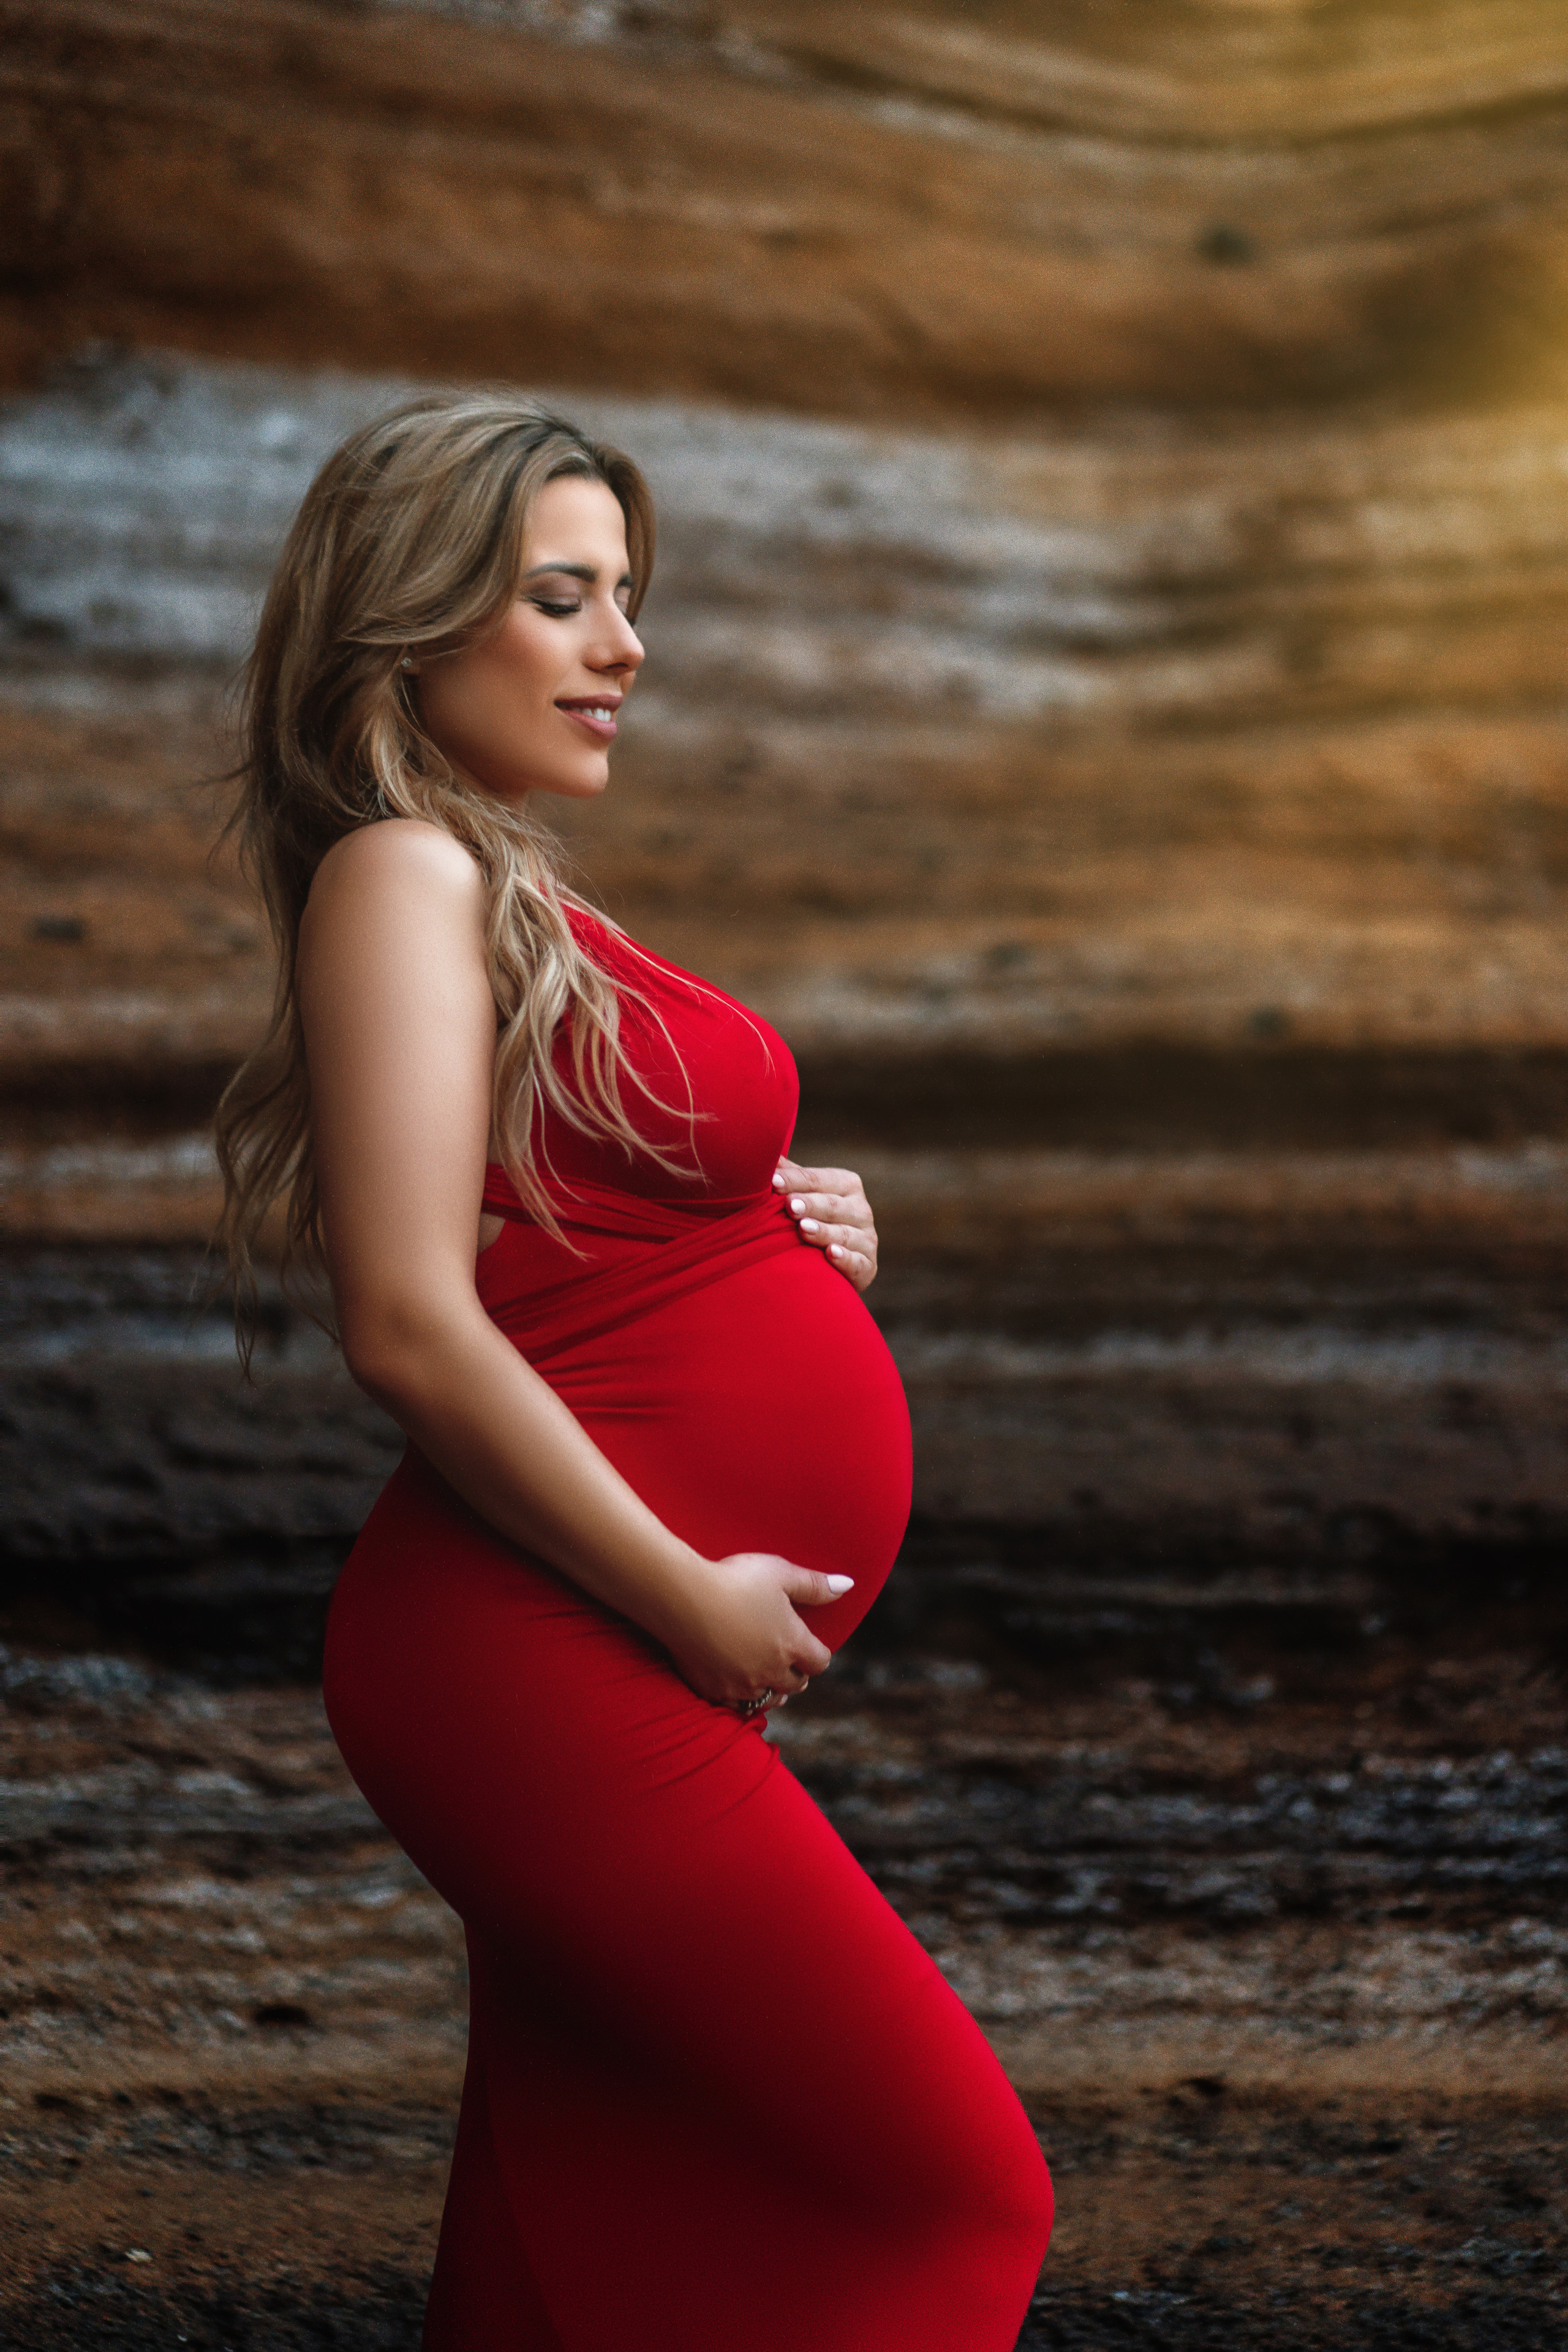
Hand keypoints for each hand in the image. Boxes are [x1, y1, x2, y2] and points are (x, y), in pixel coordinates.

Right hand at [660, 1552, 850, 1710]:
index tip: (810, 1647)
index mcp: (792, 1644)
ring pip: (767, 1699)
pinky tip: (736, 1686)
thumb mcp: (779, 1573)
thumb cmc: (734, 1580)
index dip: (817, 1654)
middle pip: (795, 1684)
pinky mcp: (713, 1689)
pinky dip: (740, 1698)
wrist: (681, 1597)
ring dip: (771, 1689)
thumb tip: (847, 1586)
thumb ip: (815, 1584)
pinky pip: (735, 1705)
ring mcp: (741, 1684)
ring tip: (766, 1677)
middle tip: (790, 1663)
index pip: (819, 1661)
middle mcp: (771, 1671)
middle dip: (796, 1674)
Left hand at [772, 1158, 878, 1291]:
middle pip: (832, 1205)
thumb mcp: (805, 1194)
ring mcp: (866, 1238)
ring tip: (804, 1229)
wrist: (837, 1262)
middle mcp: (860, 1209)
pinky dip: (845, 1258)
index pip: (817, 1179)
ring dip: (823, 1231)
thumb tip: (768, 1154)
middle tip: (790, 1205)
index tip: (773, 1181)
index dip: (795, 1180)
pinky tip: (831, 1254)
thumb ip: (791, 1175)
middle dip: (810, 1204)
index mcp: (846, 1185)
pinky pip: (857, 1262)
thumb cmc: (814, 1218)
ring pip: (844, 1233)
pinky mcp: (867, 1266)